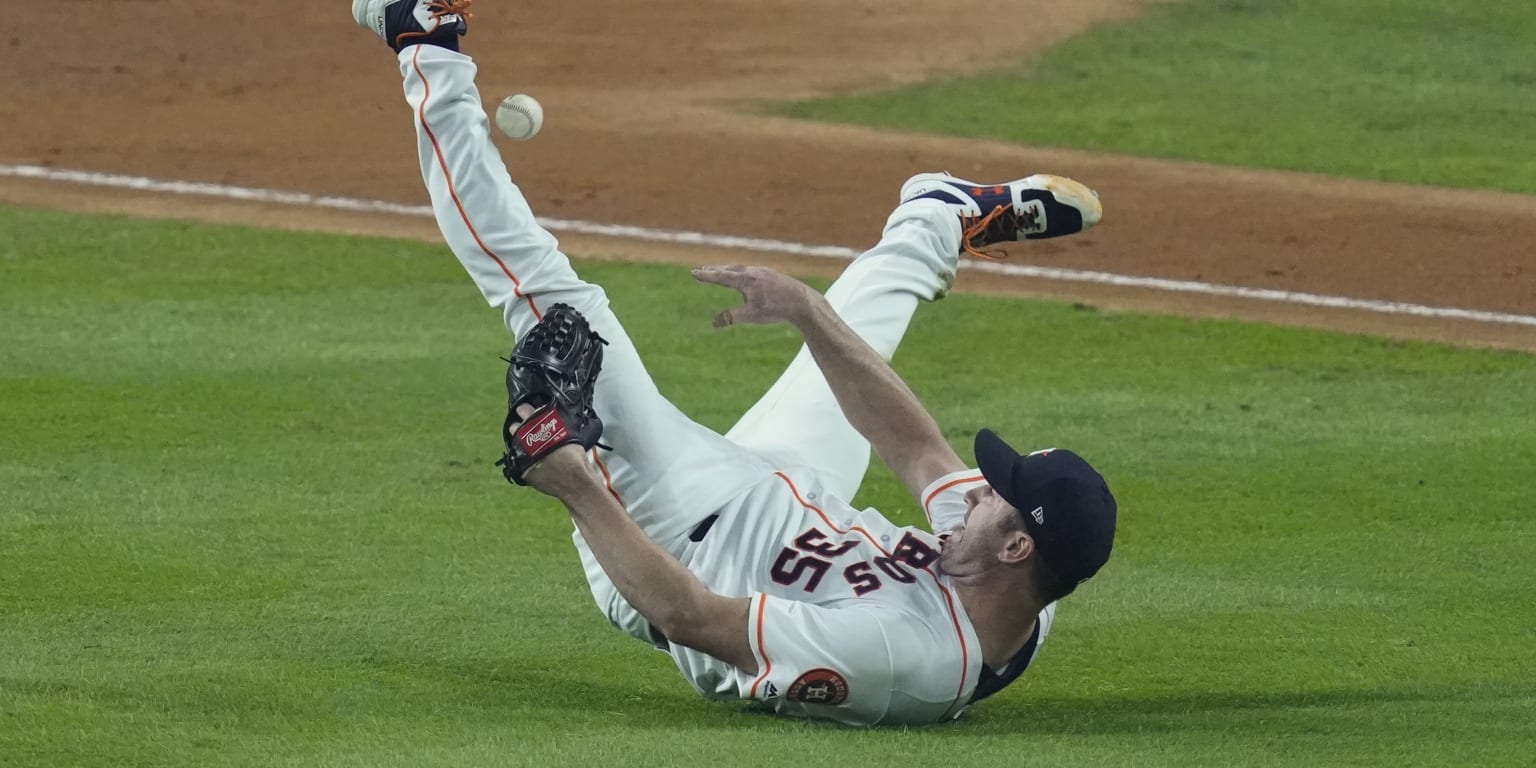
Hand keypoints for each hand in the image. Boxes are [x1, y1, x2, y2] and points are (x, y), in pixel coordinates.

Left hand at [509, 403, 596, 495]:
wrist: (573, 481)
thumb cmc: (575, 458)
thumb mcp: (568, 432)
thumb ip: (555, 423)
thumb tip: (550, 419)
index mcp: (537, 424)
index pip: (523, 409)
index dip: (524, 410)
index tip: (525, 411)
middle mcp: (525, 437)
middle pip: (515, 427)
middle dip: (520, 427)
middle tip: (527, 430)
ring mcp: (521, 454)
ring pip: (513, 443)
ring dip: (519, 442)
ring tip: (529, 445)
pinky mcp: (520, 469)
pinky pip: (518, 460)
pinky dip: (523, 459)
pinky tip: (533, 460)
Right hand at [691, 265, 823, 327]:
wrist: (804, 302)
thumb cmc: (777, 309)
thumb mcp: (751, 315)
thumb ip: (731, 317)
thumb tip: (713, 323)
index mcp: (745, 280)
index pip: (720, 276)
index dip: (706, 276)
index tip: (693, 272)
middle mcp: (753, 272)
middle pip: (730, 269)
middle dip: (715, 270)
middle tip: (703, 270)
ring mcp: (764, 272)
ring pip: (742, 269)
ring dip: (730, 270)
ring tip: (722, 272)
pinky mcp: (774, 275)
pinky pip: (753, 271)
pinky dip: (743, 272)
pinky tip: (747, 277)